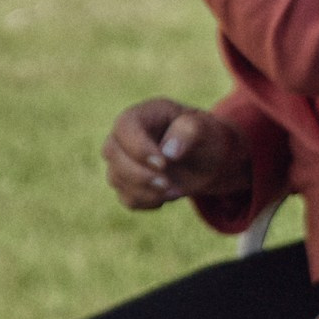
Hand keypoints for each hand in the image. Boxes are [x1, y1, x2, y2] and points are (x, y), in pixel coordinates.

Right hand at [101, 97, 251, 210]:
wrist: (206, 158)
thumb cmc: (203, 136)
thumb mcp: (204, 128)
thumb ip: (188, 132)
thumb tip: (168, 152)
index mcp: (141, 115)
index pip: (124, 127)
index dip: (138, 148)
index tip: (163, 164)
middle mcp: (123, 136)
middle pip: (112, 154)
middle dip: (140, 175)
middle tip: (168, 184)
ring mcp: (120, 161)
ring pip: (116, 180)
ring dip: (146, 192)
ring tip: (176, 190)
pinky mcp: (125, 184)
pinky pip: (127, 199)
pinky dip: (148, 202)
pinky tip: (168, 195)